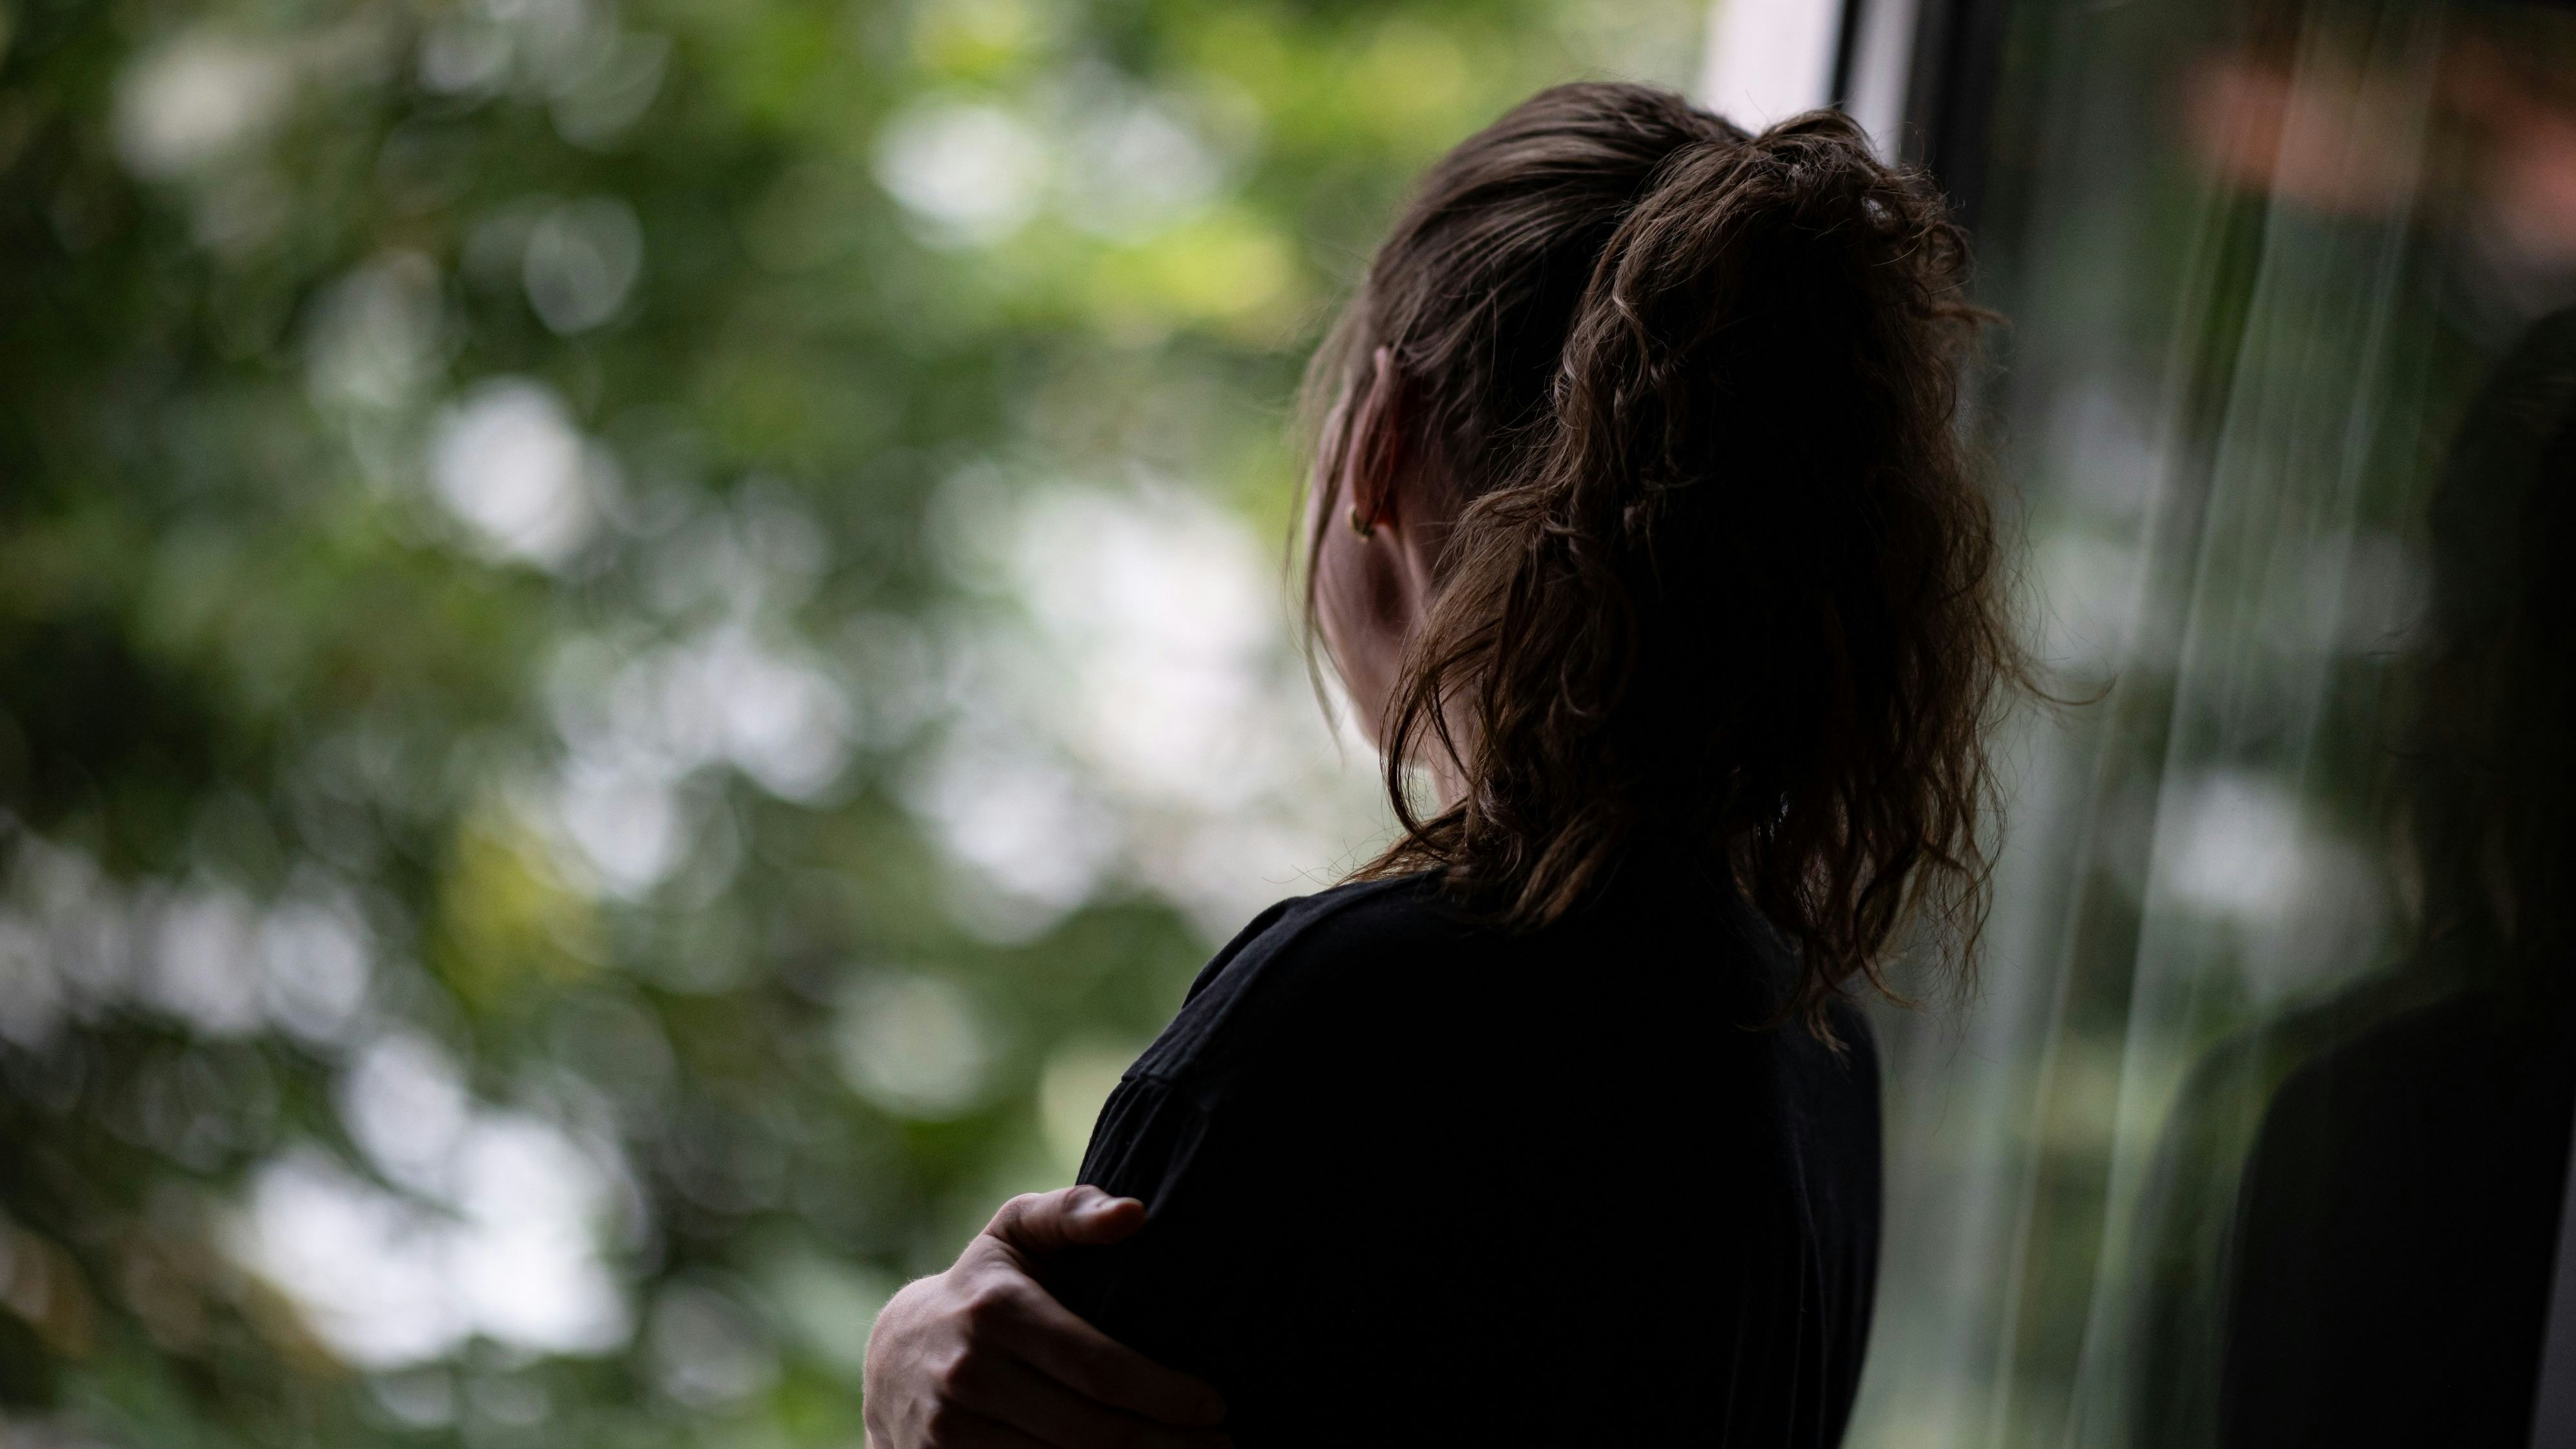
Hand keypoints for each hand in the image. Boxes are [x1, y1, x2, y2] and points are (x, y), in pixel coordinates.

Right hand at [863, 1186, 1231, 1448]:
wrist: (891, 1359)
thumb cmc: (982, 1286)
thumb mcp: (1016, 1233)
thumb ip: (1073, 1213)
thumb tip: (1135, 1214)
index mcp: (996, 1310)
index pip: (1097, 1368)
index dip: (1162, 1394)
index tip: (1216, 1407)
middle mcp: (969, 1374)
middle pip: (1091, 1433)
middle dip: (1167, 1446)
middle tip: (1220, 1448)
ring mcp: (952, 1432)